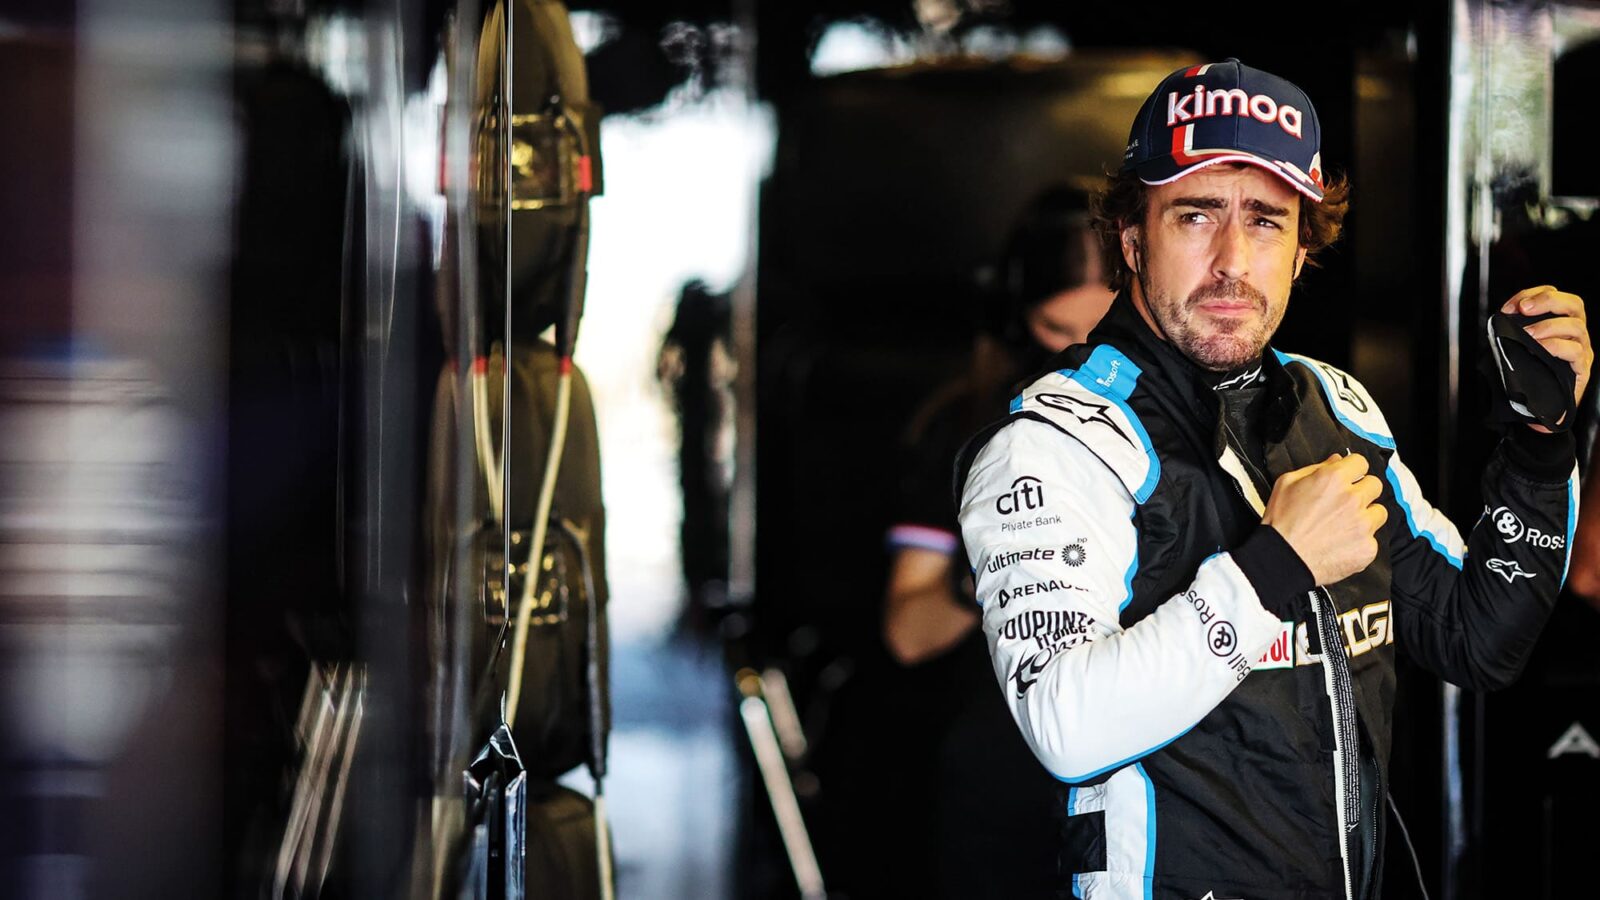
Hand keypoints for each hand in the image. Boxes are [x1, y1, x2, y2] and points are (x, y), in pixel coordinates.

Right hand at [1261, 453, 1387, 585]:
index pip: (1361, 463)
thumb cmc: (1281, 523)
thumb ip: (1315, 468)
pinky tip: (1342, 544)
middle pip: (1375, 485)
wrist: (1282, 559)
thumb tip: (1336, 461)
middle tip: (1346, 502)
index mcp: (1333, 479)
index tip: (1349, 477)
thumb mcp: (1287, 484)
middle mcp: (1352, 499)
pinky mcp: (1367, 547)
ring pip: (1380, 512)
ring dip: (1366, 516)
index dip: (1353, 469)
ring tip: (1346, 525)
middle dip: (1362, 491)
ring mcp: (1363, 525)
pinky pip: (1373, 539)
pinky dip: (1360, 542)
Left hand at [1501, 286, 1591, 430]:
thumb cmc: (1529, 377)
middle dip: (1546, 300)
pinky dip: (1556, 347)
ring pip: (1575, 326)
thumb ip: (1513, 334)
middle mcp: (1576, 333)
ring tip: (1528, 334)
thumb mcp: (1520, 351)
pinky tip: (1541, 349)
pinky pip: (1575, 352)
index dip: (1533, 294)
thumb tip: (1496, 321)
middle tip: (1523, 309)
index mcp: (1561, 324)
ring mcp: (1582, 350)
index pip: (1555, 296)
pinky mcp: (1582, 369)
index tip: (1509, 307)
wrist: (1539, 412)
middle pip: (1573, 304)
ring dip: (1548, 326)